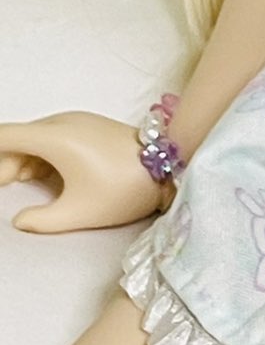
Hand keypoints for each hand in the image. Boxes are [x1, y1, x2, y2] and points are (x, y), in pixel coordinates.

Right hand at [0, 112, 164, 232]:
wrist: (169, 166)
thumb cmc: (122, 188)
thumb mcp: (78, 212)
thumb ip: (40, 221)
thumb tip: (17, 222)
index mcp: (53, 137)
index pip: (4, 137)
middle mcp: (60, 122)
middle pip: (18, 138)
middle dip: (4, 164)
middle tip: (3, 189)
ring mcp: (76, 122)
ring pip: (35, 137)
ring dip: (20, 160)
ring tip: (13, 185)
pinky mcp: (88, 128)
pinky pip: (52, 137)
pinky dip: (38, 155)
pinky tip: (37, 176)